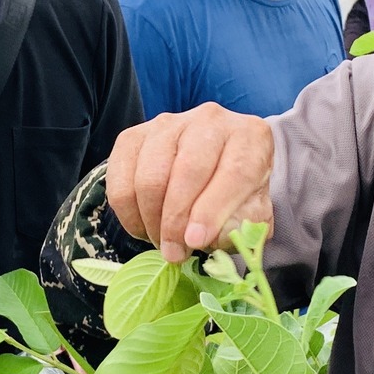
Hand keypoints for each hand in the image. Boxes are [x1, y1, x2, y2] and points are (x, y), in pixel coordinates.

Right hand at [106, 104, 273, 262]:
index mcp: (251, 137)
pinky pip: (121, 179)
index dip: (212, 211)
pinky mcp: (134, 136)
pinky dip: (128, 212)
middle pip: (188, 171)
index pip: (235, 172)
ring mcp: (169, 124)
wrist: (212, 165)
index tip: (196, 242)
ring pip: (150, 176)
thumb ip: (241, 226)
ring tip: (161, 242)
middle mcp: (211, 120)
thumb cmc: (235, 193)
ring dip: (151, 219)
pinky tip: (143, 226)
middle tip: (174, 253)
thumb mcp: (252, 212)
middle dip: (176, 221)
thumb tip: (205, 237)